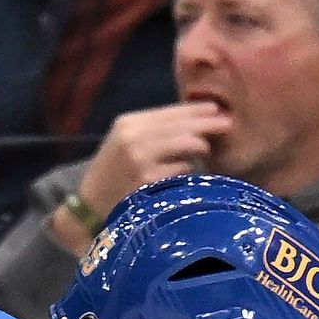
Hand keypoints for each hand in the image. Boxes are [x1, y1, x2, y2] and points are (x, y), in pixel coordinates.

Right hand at [75, 102, 230, 227]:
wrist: (89, 209)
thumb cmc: (114, 176)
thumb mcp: (126, 144)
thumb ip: (155, 132)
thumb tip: (196, 122)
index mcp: (128, 123)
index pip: (171, 111)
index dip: (197, 110)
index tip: (217, 109)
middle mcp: (134, 137)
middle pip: (183, 124)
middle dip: (209, 123)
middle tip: (229, 124)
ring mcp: (141, 159)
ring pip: (188, 144)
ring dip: (202, 147)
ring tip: (208, 151)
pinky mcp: (150, 182)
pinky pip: (184, 170)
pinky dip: (190, 171)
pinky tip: (190, 175)